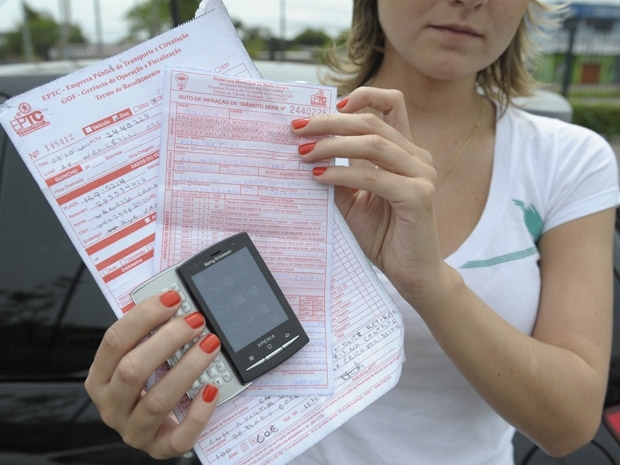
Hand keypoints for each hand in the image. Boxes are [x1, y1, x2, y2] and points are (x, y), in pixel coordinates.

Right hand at [84, 290, 220, 458]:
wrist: (155, 425)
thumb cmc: (148, 383)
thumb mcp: (142, 355)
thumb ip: (152, 332)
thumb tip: (176, 300)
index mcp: (101, 377)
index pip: (115, 341)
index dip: (144, 316)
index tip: (172, 298)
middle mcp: (112, 405)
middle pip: (133, 369)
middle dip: (167, 340)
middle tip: (195, 321)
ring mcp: (133, 430)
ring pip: (157, 400)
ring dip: (187, 368)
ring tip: (210, 345)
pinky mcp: (158, 447)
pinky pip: (179, 436)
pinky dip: (197, 412)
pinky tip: (211, 389)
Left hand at [292, 87, 446, 297]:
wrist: (411, 272)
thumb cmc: (385, 235)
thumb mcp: (354, 200)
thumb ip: (340, 175)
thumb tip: (307, 152)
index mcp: (405, 152)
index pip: (391, 104)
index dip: (361, 97)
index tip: (329, 106)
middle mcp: (417, 157)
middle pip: (371, 122)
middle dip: (330, 122)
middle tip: (298, 128)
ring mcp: (421, 175)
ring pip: (373, 144)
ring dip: (332, 145)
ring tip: (303, 153)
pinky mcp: (418, 196)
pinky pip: (373, 177)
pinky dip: (342, 174)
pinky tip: (319, 177)